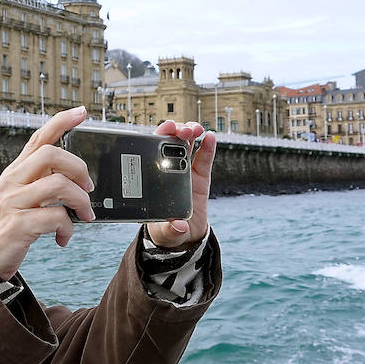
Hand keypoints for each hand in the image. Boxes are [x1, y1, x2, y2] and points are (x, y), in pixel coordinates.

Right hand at [0, 107, 94, 278]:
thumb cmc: (4, 229)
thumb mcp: (17, 199)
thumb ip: (39, 184)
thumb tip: (72, 178)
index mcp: (15, 173)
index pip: (38, 138)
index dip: (61, 122)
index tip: (81, 112)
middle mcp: (12, 182)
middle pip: (51, 155)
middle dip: (79, 169)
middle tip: (88, 188)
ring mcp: (13, 202)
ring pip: (58, 185)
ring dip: (80, 202)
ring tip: (84, 216)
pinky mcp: (17, 225)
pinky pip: (55, 218)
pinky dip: (67, 229)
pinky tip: (62, 238)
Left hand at [145, 120, 214, 248]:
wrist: (185, 235)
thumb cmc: (167, 230)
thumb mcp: (166, 232)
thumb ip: (171, 229)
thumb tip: (179, 226)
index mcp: (155, 179)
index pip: (153, 152)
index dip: (159, 137)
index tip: (166, 129)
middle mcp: (168, 171)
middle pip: (170, 144)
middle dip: (176, 131)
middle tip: (182, 130)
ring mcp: (185, 172)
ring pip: (187, 146)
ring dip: (191, 133)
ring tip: (196, 130)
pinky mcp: (200, 176)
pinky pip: (204, 158)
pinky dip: (208, 147)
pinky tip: (211, 137)